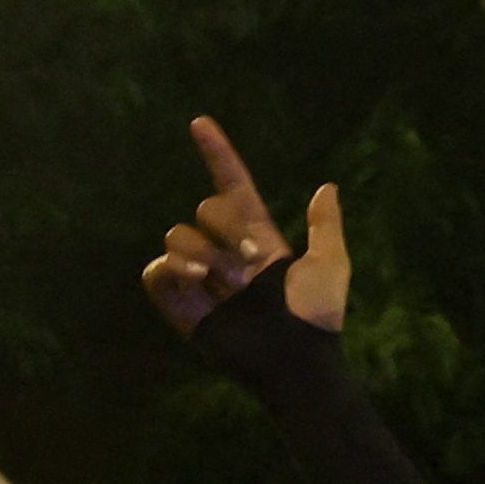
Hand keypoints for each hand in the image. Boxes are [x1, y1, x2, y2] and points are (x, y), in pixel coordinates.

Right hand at [142, 116, 349, 336]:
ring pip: (178, 236)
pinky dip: (169, 269)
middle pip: (204, 209)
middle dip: (224, 229)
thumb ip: (325, 226)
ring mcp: (200, 277)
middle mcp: (226, 252)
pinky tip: (193, 279)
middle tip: (249, 266)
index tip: (200, 123)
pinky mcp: (179, 305)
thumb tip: (327, 188)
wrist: (293, 360)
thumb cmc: (315, 316)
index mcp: (258, 238)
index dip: (218, 154)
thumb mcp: (330, 264)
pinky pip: (155, 271)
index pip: (233, 186)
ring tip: (223, 284)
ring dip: (201, 253)